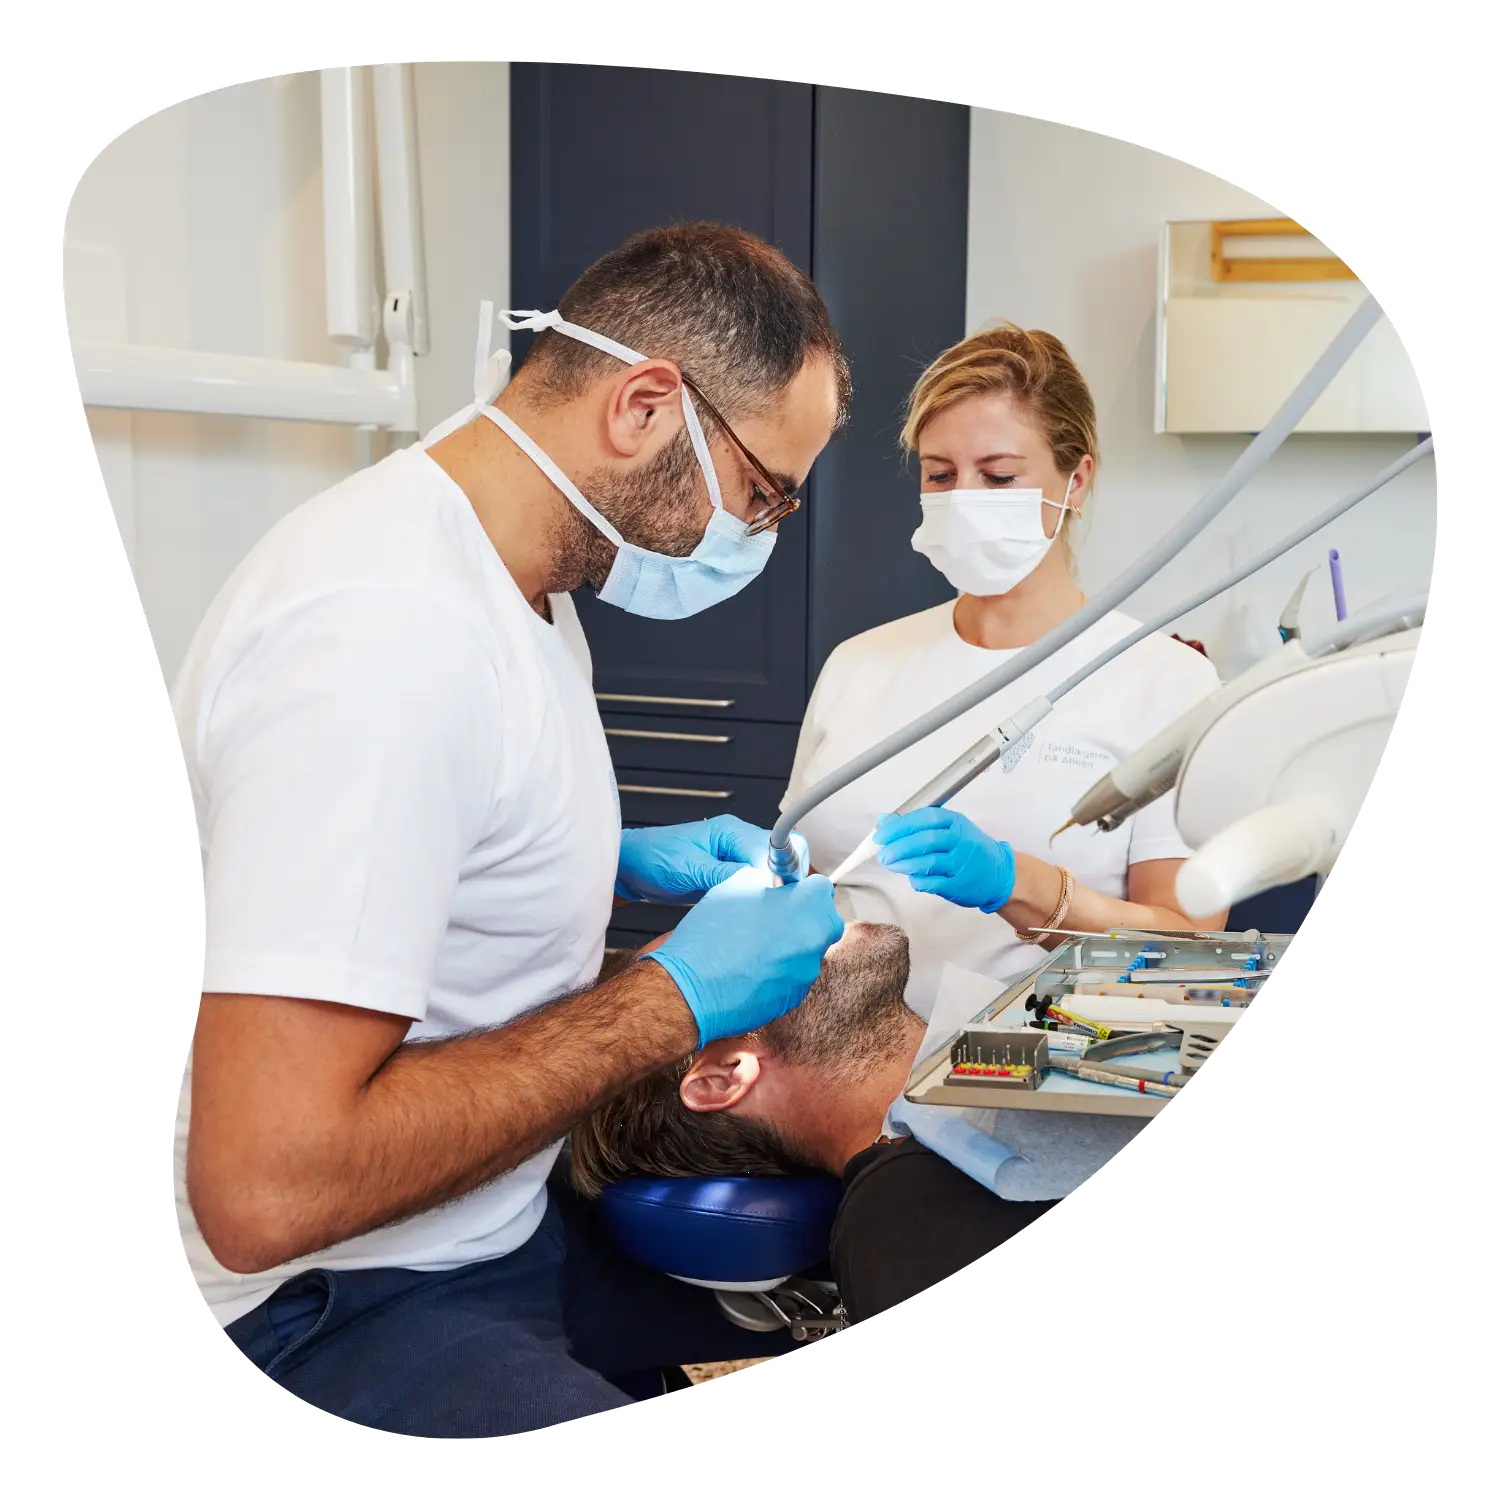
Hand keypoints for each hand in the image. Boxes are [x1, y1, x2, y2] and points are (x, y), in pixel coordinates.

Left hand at [616, 816, 808, 904]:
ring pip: (768, 873)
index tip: (778, 893)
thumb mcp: (689, 869)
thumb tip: (758, 883)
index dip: (780, 871)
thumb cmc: (652, 859)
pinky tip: (752, 910)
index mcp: (730, 831)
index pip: (774, 848)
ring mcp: (733, 858)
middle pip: (778, 859)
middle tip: (775, 904)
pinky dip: (756, 897)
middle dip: (781, 881)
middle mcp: (736, 841)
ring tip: (763, 910)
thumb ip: (726, 875)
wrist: (629, 868)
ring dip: (768, 891)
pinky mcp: (727, 875)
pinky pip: (752, 884)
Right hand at [645, 868, 844, 1046]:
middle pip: (821, 921)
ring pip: (807, 950)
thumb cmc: (713, 933)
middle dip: (802, 918)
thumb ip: (766, 879)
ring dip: (790, 946)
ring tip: (754, 947)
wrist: (693, 988)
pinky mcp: (796, 997)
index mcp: (809, 905)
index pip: (821, 887)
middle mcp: (818, 939)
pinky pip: (793, 975)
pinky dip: (779, 970)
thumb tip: (774, 885)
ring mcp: (808, 971)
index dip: (801, 889)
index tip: (784, 894)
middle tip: (771, 919)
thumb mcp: (737, 884)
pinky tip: (751, 969)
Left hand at [873, 807, 1016, 913]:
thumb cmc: (968, 848)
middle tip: (882, 854)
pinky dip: (916, 880)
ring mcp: (961, 863)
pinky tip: (911, 877)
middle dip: (898, 847)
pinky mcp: (959, 885)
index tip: (881, 835)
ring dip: (903, 864)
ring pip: (927, 863)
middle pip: (924, 841)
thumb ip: (915, 824)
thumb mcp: (947, 828)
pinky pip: (932, 883)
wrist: (998, 873)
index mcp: (955, 821)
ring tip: (891, 864)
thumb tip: (883, 820)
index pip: (924, 818)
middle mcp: (960, 840)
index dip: (899, 827)